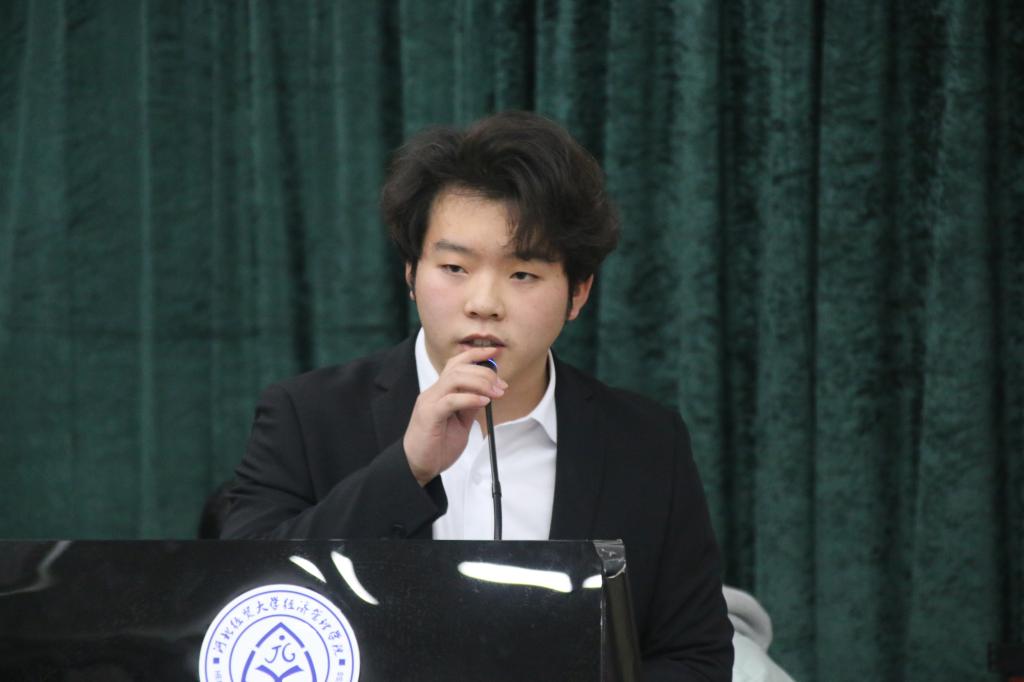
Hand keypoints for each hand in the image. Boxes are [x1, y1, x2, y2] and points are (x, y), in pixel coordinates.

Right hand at [403, 346, 507, 485]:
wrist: (417, 466)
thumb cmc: (437, 446)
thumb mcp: (460, 422)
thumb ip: (470, 405)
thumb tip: (486, 392)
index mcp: (440, 392)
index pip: (456, 363)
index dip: (476, 354)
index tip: (496, 352)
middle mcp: (433, 392)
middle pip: (458, 368)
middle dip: (485, 372)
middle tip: (502, 385)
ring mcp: (429, 402)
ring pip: (454, 378)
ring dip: (480, 382)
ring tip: (496, 393)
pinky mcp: (429, 415)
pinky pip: (451, 400)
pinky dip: (470, 398)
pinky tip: (484, 402)